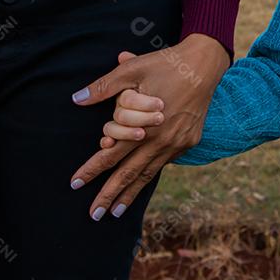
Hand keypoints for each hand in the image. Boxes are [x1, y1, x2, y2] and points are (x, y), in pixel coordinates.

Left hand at [68, 33, 229, 219]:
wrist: (205, 65)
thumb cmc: (166, 64)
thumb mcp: (132, 70)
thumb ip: (104, 87)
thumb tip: (76, 99)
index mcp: (144, 127)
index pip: (111, 155)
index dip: (92, 170)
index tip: (74, 184)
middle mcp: (161, 141)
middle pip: (129, 173)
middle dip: (109, 195)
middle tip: (93, 215)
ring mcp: (177, 143)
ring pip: (149, 174)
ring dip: (131, 194)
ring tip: (116, 212)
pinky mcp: (189, 141)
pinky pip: (166, 162)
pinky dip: (151, 175)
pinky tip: (142, 183)